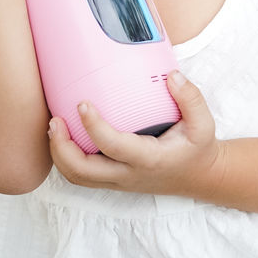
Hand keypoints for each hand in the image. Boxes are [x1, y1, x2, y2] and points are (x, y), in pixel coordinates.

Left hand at [48, 71, 224, 199]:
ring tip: (55, 126)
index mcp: (148, 159)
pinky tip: (65, 136)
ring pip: (77, 177)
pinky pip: (82, 175)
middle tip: (56, 119)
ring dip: (60, 154)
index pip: (113, 146)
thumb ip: (191, 98)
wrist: (198, 177)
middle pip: (82, 172)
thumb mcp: (203, 124)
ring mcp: (118, 181)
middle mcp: (128, 174)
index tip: (82, 103)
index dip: (94, 126)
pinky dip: (67, 158)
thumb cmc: (196, 148)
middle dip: (62, 147)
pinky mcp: (113, 180)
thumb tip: (172, 76)